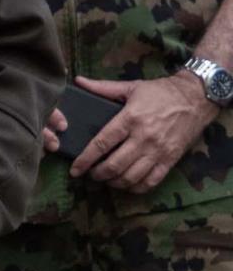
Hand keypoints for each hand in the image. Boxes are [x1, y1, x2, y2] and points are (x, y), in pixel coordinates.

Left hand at [63, 71, 214, 193]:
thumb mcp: (131, 86)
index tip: (75, 169)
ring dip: (114, 183)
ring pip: (131, 177)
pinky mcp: (170, 160)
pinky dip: (135, 188)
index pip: (102, 143)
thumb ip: (103, 87)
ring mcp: (158, 151)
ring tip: (106, 179)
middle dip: (97, 174)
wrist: (196, 98)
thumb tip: (79, 81)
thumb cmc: (161, 92)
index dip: (85, 159)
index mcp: (130, 118)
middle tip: (90, 174)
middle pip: (115, 165)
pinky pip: (150, 182)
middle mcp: (144, 137)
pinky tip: (127, 184)